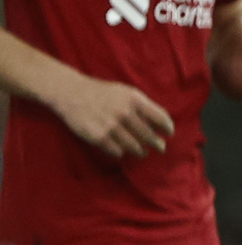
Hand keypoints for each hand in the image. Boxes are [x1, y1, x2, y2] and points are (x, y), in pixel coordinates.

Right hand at [51, 73, 173, 158]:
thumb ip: (142, 105)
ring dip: (141, 151)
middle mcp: (125, 113)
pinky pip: (117, 151)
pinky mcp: (98, 137)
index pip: (160, 118)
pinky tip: (122, 151)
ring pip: (134, 146)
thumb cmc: (101, 92)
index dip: (167, 128)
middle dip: (157, 144)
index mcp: (134, 100)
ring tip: (143, 152)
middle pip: (149, 135)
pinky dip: (121, 152)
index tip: (169, 133)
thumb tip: (160, 122)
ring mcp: (111, 126)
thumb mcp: (125, 92)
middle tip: (160, 148)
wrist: (70, 93)